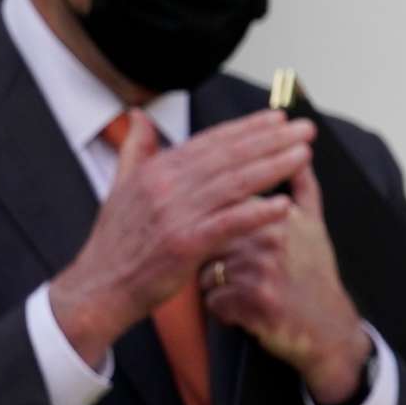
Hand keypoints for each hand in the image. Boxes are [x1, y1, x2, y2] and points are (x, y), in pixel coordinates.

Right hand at [49, 112, 315, 365]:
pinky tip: (284, 205)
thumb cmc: (117, 242)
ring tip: (303, 156)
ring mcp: (174, 215)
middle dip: (271, 140)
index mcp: (155, 170)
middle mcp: (165, 186)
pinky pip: (228, 224)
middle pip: (229, 157)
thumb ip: (136, 149)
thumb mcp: (120, 187)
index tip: (279, 119)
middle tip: (306, 130)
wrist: (99, 289)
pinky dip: (257, 212)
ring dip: (272, 167)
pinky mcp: (183, 245)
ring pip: (233, 184)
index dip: (248, 128)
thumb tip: (139, 115)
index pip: (211, 142)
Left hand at [203, 161, 371, 404]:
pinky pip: (212, 302)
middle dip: (217, 260)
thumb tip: (298, 149)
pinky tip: (248, 312)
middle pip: (209, 241)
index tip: (240, 247)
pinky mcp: (254, 302)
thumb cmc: (315, 274)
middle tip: (247, 275)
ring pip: (206, 273)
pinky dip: (224, 311)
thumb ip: (303, 185)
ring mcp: (262, 269)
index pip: (225, 208)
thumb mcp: (315, 224)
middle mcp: (270, 237)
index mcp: (278, 214)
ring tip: (250, 293)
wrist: (330, 327)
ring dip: (220, 288)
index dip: (224, 229)